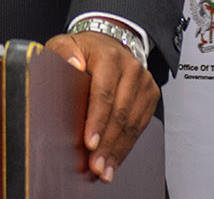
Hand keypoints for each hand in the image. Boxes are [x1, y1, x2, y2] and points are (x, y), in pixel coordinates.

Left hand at [45, 29, 158, 183]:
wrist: (109, 43)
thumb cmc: (84, 49)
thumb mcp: (66, 43)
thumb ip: (63, 51)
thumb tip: (72, 64)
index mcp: (110, 57)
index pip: (104, 93)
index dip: (97, 120)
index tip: (90, 142)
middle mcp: (131, 69)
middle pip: (120, 113)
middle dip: (108, 144)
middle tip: (95, 165)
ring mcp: (144, 82)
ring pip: (132, 124)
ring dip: (118, 151)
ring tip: (104, 170)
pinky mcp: (150, 95)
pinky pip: (140, 126)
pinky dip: (126, 146)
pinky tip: (115, 159)